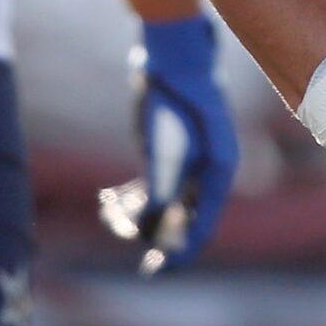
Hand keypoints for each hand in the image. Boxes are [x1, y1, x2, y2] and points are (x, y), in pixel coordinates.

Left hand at [98, 14, 241, 272]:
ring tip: (107, 207)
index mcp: (218, 171)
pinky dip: (133, 198)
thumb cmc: (173, 100)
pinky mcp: (169, 152)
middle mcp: (209, 170)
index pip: (202, 224)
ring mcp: (190, 161)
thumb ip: (161, 192)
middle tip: (114, 224)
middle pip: (181, 218)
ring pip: (164, 205)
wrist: (171, 54)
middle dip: (148, 229)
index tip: (156, 271)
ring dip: (135, 214)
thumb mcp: (164, 150)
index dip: (180, 252)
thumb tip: (150, 230)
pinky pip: (154, 189)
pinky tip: (109, 198)